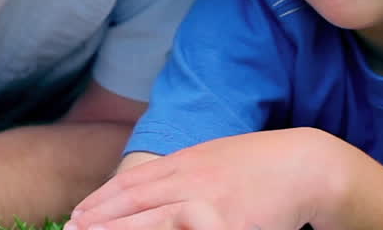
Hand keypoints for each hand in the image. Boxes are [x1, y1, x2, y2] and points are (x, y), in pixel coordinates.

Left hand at [68, 129, 345, 229]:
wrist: (305, 166)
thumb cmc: (260, 166)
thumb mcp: (213, 159)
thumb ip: (180, 172)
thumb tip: (146, 190)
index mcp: (186, 162)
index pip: (133, 183)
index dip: (101, 201)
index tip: (77, 216)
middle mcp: (191, 181)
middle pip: (135, 204)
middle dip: (99, 222)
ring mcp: (208, 205)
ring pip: (154, 225)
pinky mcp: (228, 227)